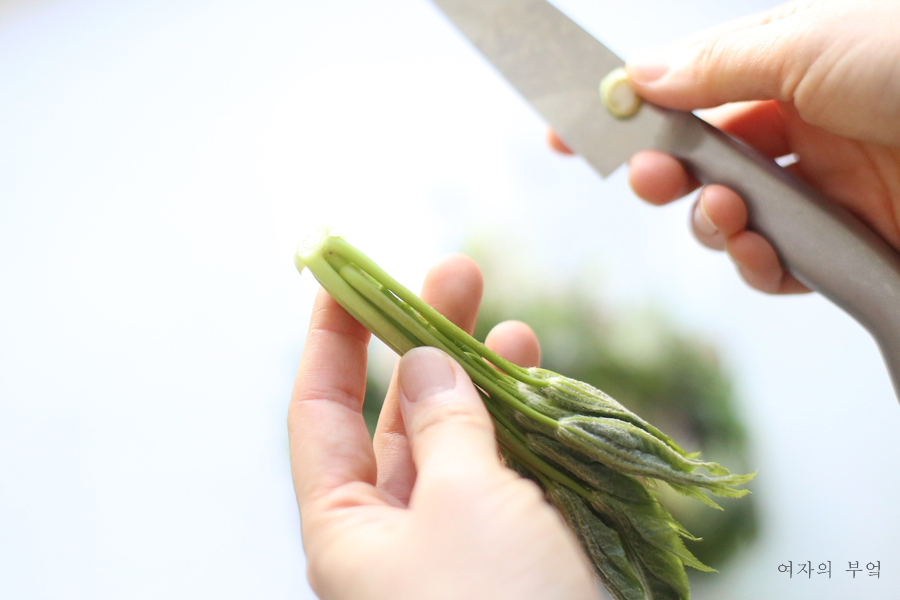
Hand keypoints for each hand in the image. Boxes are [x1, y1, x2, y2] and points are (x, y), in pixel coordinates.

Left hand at [289, 255, 597, 599]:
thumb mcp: (461, 503)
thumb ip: (441, 425)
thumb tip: (418, 363)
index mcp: (348, 530)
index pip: (320, 415)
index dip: (330, 342)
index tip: (343, 279)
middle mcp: (396, 533)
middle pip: (397, 416)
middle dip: (424, 342)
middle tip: (454, 274)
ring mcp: (459, 542)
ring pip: (462, 441)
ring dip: (485, 382)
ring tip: (510, 327)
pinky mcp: (515, 551)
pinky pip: (509, 474)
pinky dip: (525, 429)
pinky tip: (540, 388)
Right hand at [551, 0, 899, 293]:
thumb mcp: (811, 43)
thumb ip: (716, 64)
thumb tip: (638, 75)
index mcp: (794, 64)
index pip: (689, 88)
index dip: (629, 112)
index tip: (571, 133)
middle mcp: (805, 124)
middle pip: (701, 159)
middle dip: (667, 175)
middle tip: (647, 181)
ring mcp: (825, 188)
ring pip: (731, 218)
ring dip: (712, 223)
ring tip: (729, 218)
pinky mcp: (849, 246)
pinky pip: (778, 264)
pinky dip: (758, 265)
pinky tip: (764, 253)